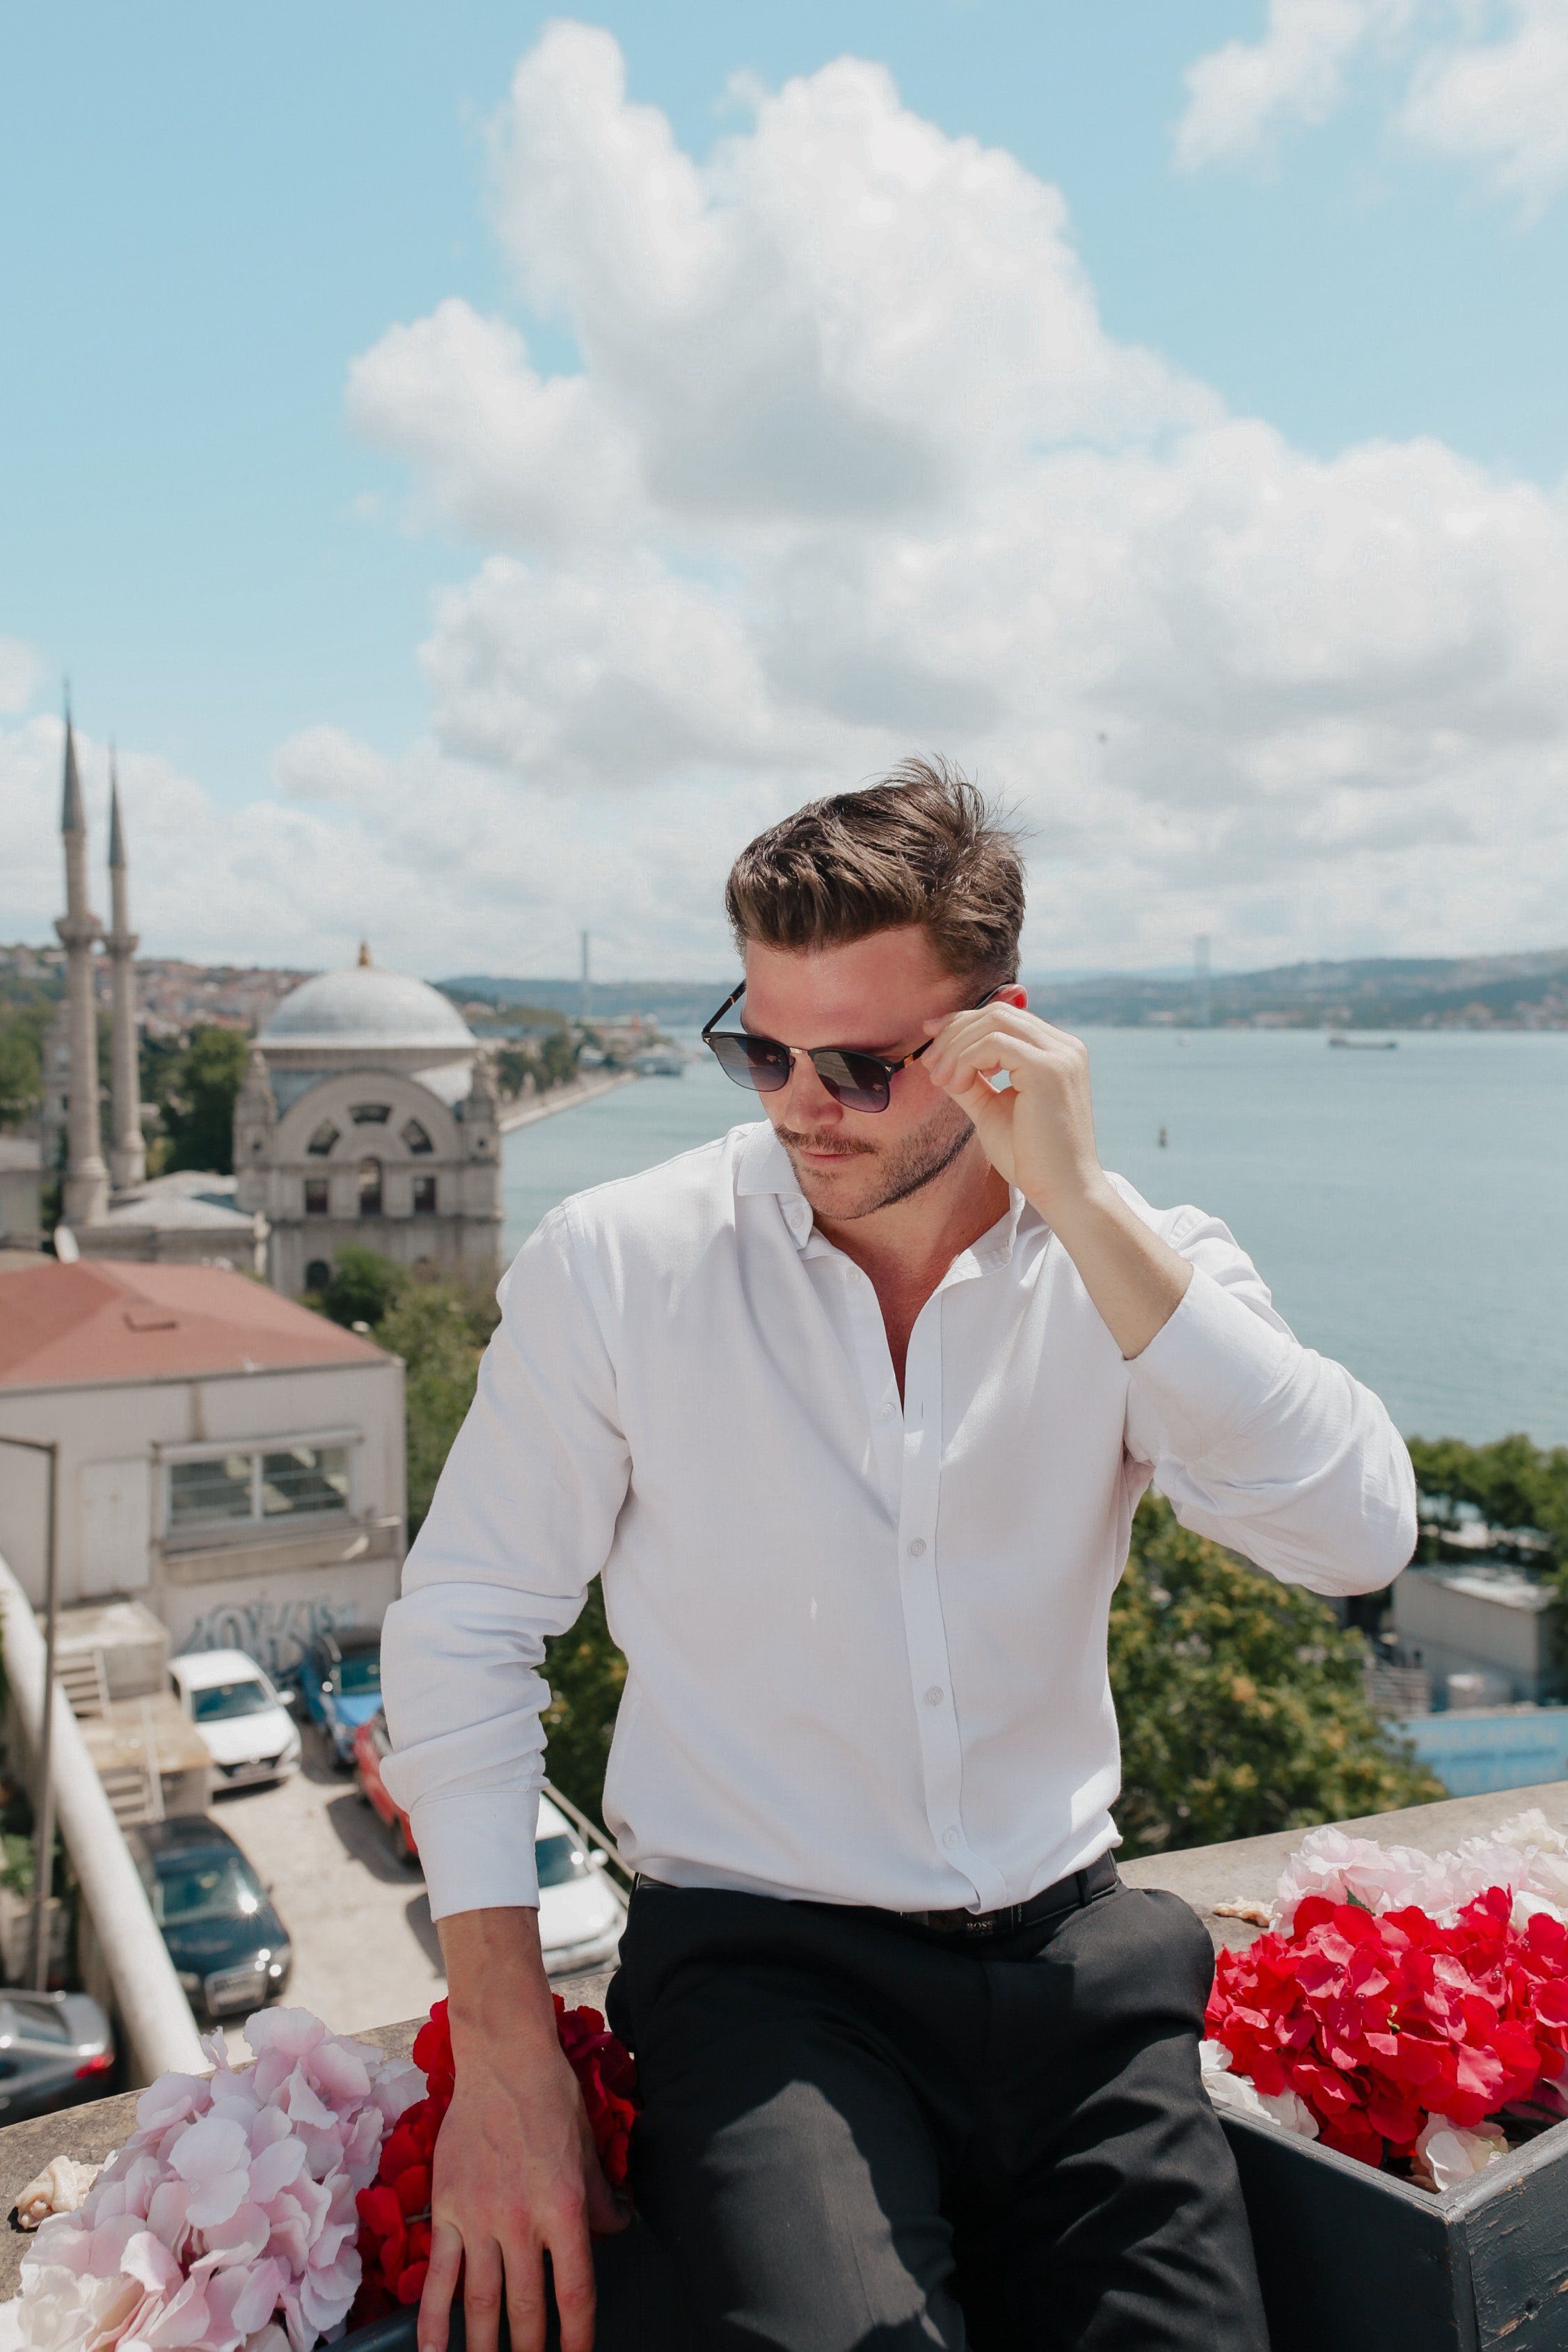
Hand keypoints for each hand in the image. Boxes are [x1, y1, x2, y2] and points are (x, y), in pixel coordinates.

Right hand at [420, 1911, 627, 2351]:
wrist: (503, 2059)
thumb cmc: (551, 2098)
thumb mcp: (588, 2147)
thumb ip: (601, 2197)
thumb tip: (616, 2229)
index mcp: (565, 2206)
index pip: (575, 2291)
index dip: (577, 2336)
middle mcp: (523, 2219)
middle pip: (527, 2308)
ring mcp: (480, 2218)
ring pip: (482, 2302)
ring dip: (485, 2348)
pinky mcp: (448, 2209)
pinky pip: (440, 2276)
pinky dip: (434, 2319)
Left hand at [921, 1001, 1105, 1223]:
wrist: (1061, 1192)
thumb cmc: (1029, 1157)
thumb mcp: (990, 1109)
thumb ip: (970, 1081)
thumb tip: (938, 1059)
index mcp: (1056, 1053)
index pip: (1004, 1017)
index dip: (962, 1021)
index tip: (929, 1037)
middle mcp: (1064, 1047)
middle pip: (996, 1013)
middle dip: (954, 1032)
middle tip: (929, 1063)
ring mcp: (1061, 1055)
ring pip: (993, 1023)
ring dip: (955, 1048)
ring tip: (939, 1080)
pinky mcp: (1050, 1068)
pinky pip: (994, 1044)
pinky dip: (965, 1059)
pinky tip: (955, 1086)